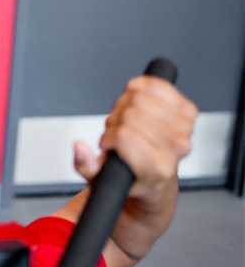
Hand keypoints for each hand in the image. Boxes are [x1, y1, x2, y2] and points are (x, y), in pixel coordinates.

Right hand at [73, 75, 197, 260]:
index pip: (123, 134)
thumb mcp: (101, 180)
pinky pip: (158, 85)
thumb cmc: (132, 177)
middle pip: (130, 113)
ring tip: (125, 120)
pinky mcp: (187, 111)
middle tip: (117, 131)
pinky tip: (137, 100)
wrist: (158, 177)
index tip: (109, 145)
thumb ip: (86, 166)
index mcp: (157, 168)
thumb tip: (79, 147)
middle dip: (115, 120)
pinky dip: (141, 87)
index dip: (108, 136)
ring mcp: (185, 129)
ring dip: (125, 105)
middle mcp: (176, 149)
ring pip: (141, 97)